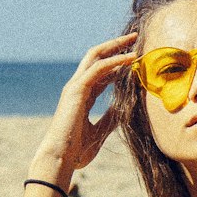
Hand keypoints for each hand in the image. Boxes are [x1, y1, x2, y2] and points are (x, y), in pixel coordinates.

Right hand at [34, 33, 136, 181]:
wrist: (60, 158)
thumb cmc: (76, 150)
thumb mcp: (100, 131)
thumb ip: (111, 118)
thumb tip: (125, 110)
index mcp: (82, 96)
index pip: (101, 72)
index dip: (118, 63)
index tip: (136, 57)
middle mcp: (77, 87)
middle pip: (97, 57)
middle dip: (115, 45)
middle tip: (135, 38)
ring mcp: (75, 87)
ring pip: (96, 57)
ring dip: (116, 47)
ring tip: (135, 40)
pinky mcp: (76, 90)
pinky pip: (98, 69)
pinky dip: (115, 61)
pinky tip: (130, 59)